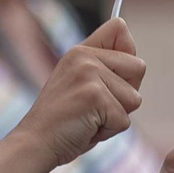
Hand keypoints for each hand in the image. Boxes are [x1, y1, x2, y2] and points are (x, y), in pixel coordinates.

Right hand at [13, 17, 145, 166]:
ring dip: (115, 116)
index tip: (107, 77)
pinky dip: (108, 132)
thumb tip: (138, 61)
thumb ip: (103, 68)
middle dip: (124, 94)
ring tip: (88, 119)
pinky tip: (85, 129)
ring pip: (135, 98)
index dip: (125, 55)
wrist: (35, 143)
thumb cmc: (61, 121)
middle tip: (95, 106)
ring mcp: (89, 75)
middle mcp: (84, 57)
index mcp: (80, 51)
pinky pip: (124, 120)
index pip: (119, 28)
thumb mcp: (79, 85)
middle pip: (138, 67)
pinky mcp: (95, 96)